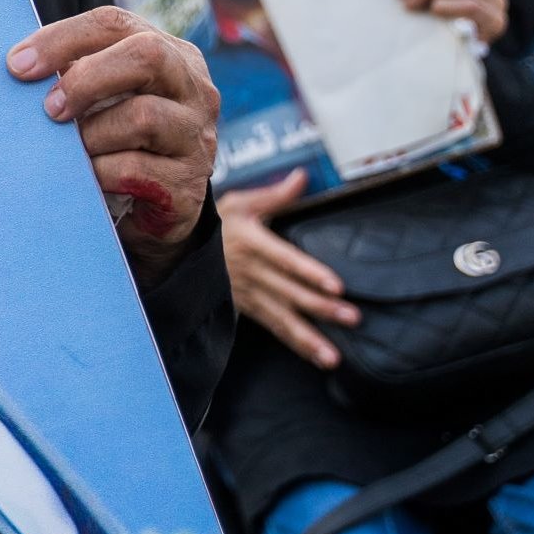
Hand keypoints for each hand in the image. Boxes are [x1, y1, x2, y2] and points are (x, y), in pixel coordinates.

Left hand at [9, 6, 219, 281]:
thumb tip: (18, 65)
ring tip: (74, 151)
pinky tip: (89, 180)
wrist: (151, 212)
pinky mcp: (189, 186)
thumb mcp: (100, 99)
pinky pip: (134, 170)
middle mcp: (194, 88)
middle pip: (147, 55)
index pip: (114, 23)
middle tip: (49, 109)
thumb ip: (73, 74)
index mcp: (170, 53)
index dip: (62, 39)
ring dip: (92, 135)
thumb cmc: (115, 140)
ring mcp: (197, 137)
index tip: (18, 65)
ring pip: (143, 117)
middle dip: (87, 79)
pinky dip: (99, 174)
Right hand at [219, 168, 358, 367]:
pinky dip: (295, 344)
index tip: (335, 285)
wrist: (181, 247)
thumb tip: (303, 176)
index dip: (309, 272)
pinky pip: (273, 328)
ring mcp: (247, 294)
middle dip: (321, 307)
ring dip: (308, 338)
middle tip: (352, 318)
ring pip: (281, 318)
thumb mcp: (241, 202)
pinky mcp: (246, 308)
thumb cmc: (216, 221)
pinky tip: (317, 357)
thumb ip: (275, 194)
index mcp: (252, 242)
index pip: (285, 259)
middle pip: (289, 292)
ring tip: (332, 356)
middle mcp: (250, 272)